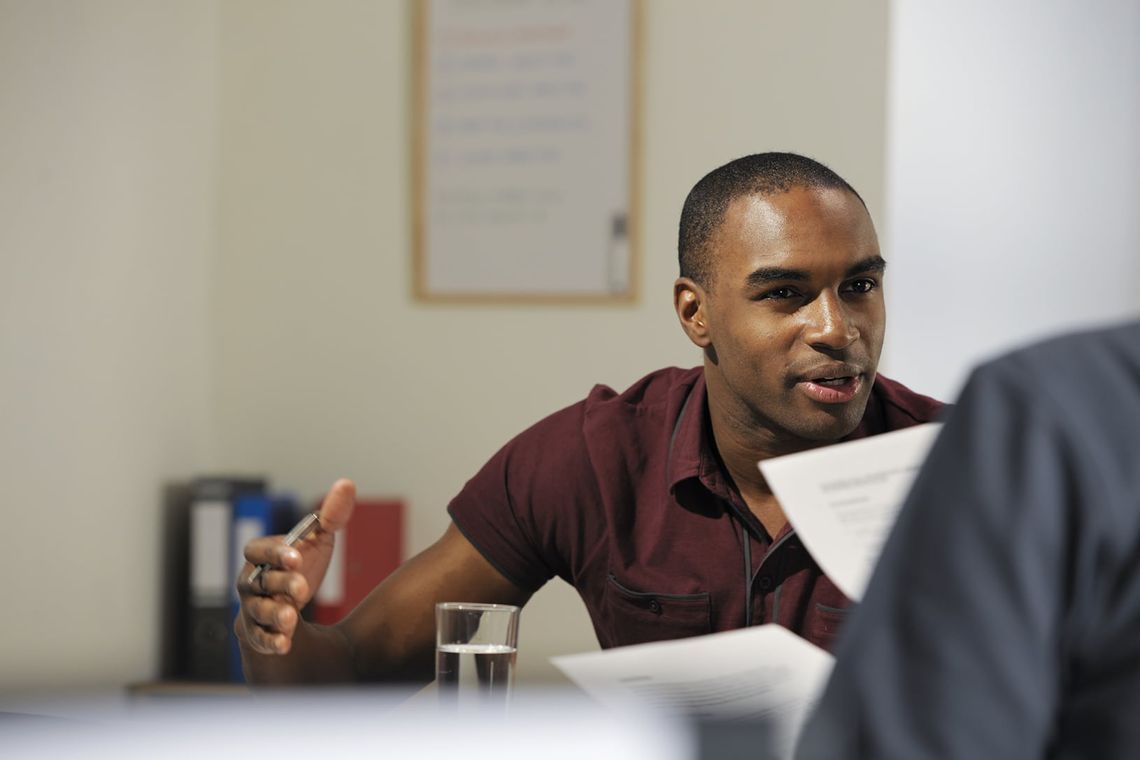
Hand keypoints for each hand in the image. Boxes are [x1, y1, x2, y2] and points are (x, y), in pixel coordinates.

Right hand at [235, 478, 355, 654]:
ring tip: (292, 618)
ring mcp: (252, 609)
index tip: (296, 557)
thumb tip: (347, 484)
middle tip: (303, 589)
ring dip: (274, 615)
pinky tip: (285, 644)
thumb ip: (330, 516)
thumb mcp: (318, 541)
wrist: (291, 604)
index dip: (275, 552)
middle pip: (259, 582)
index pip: (258, 550)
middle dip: (280, 584)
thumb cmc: (301, 566)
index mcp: (262, 555)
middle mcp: (252, 582)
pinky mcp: (257, 633)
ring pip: (256, 612)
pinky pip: (258, 638)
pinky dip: (271, 641)